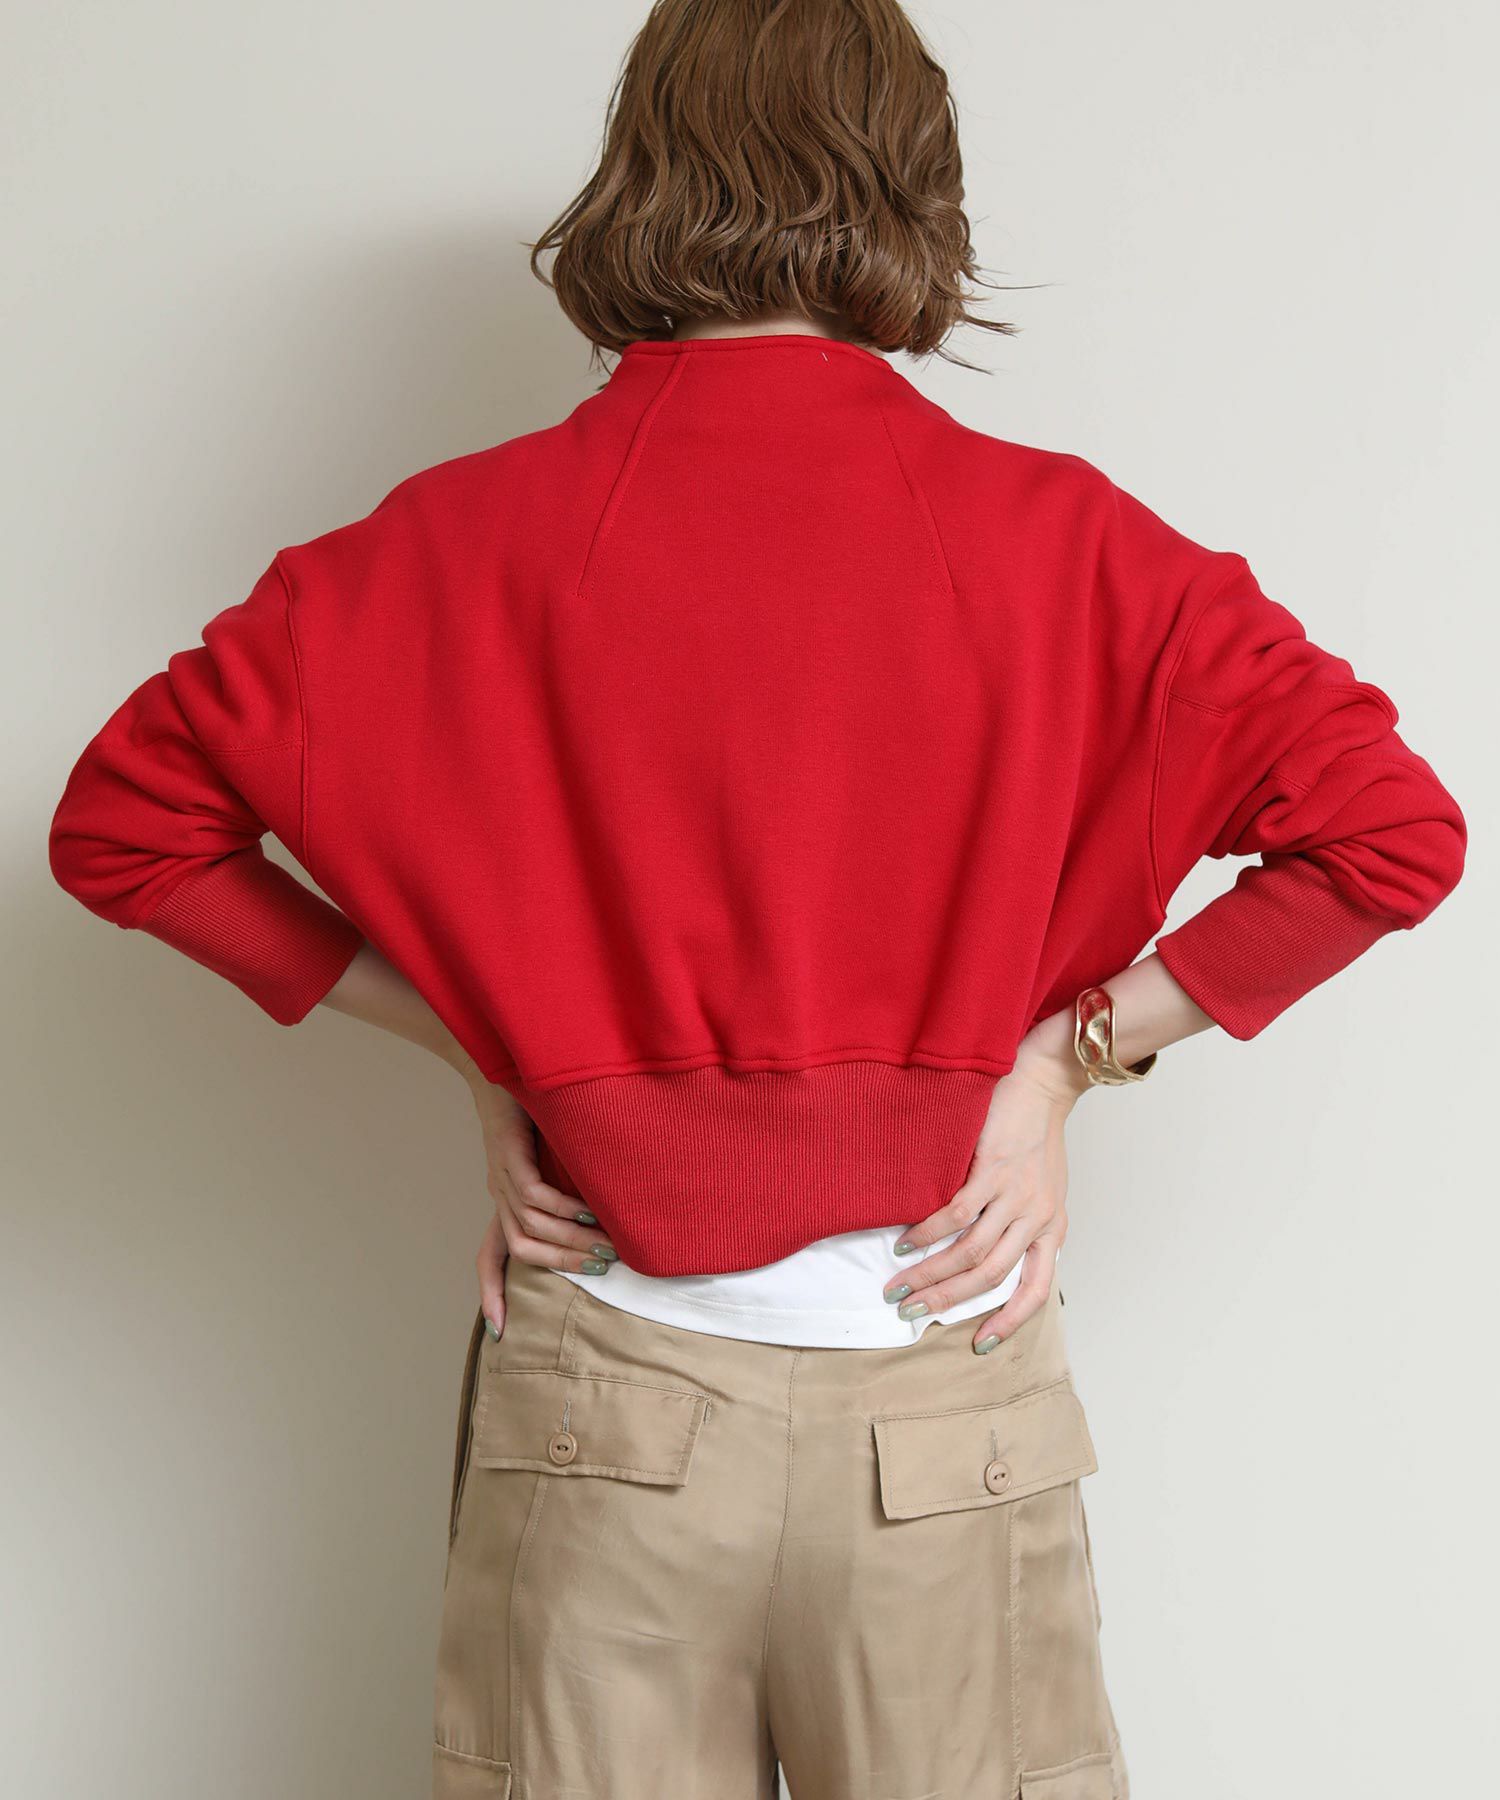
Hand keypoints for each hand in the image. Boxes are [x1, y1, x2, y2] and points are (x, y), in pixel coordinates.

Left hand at [452, 1054, 619, 1338]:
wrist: (503, 1055)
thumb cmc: (539, 1100)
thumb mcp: (557, 1148)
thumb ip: (574, 1177)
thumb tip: (615, 1202)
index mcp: (505, 1196)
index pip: (490, 1254)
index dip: (490, 1291)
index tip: (499, 1331)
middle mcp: (499, 1192)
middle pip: (520, 1251)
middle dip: (561, 1266)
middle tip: (605, 1270)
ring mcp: (501, 1175)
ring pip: (530, 1229)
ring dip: (569, 1242)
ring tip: (608, 1245)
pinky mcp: (507, 1155)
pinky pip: (534, 1196)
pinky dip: (563, 1208)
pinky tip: (589, 1209)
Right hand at [880, 1011, 1088, 1351]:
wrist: (1043, 1085)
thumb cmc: (1038, 1137)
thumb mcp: (1044, 1190)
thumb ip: (1025, 1226)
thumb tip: (991, 1259)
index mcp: (1051, 1229)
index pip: (1036, 1290)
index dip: (1008, 1322)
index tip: (978, 1344)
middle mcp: (1036, 1218)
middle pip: (990, 1277)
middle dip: (946, 1300)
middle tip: (910, 1312)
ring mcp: (1015, 1195)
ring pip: (970, 1252)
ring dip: (930, 1274)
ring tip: (898, 1284)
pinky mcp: (993, 1169)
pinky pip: (956, 1213)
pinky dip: (927, 1232)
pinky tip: (906, 1241)